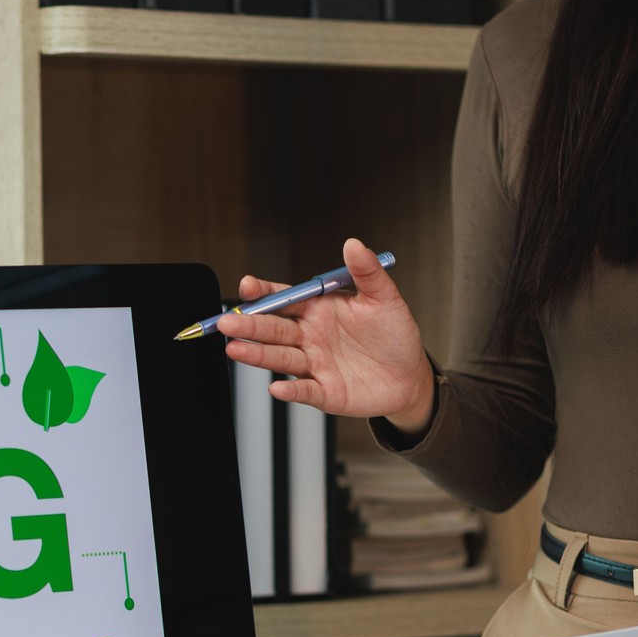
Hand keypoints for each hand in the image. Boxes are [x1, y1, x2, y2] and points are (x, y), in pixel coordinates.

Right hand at [219, 238, 436, 433]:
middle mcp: (310, 336)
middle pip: (273, 329)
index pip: (284, 299)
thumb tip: (354, 244)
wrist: (410, 376)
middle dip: (249, 325)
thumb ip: (367, 272)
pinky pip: (305, 391)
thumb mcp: (385, 298)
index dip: (264, 293)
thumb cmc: (394, 335)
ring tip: (235, 349)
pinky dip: (291, 390)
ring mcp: (315, 365)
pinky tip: (276, 388)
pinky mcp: (325, 392)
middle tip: (227, 321)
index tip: (247, 287)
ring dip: (257, 354)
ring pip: (280, 357)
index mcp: (319, 309)